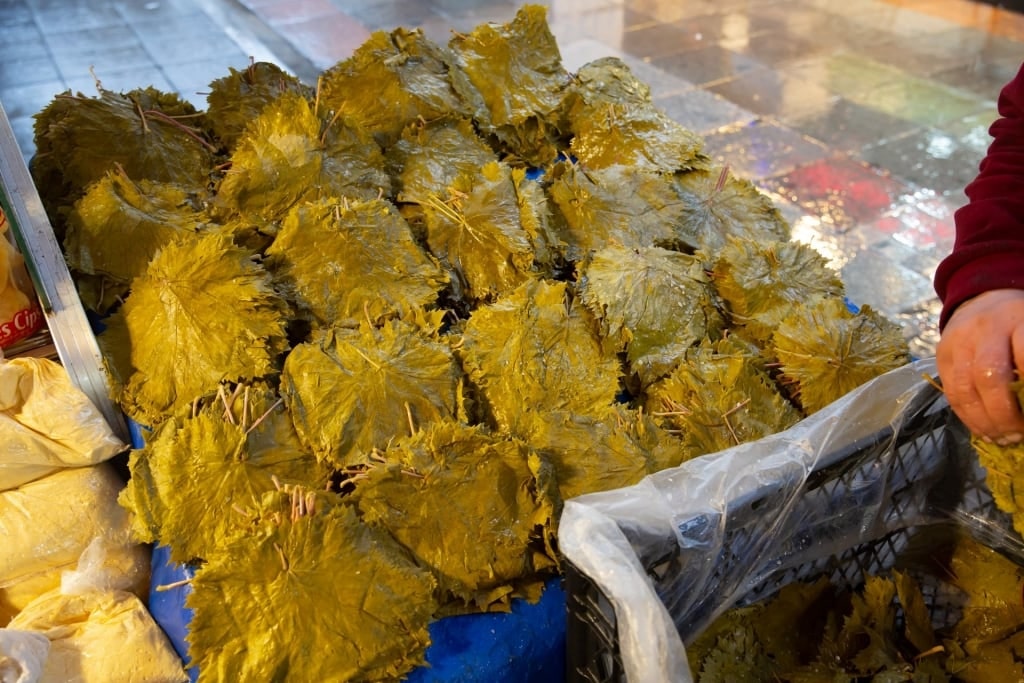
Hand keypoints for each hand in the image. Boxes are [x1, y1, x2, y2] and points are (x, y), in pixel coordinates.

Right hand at [937, 288, 1023, 443]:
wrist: (983, 300)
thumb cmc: (1021, 323)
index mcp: (1018, 320)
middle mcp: (985, 330)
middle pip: (989, 376)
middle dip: (1004, 413)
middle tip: (1018, 435)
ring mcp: (958, 343)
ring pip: (964, 388)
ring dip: (983, 421)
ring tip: (1002, 439)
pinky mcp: (941, 356)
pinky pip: (951, 393)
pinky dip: (968, 417)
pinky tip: (984, 431)